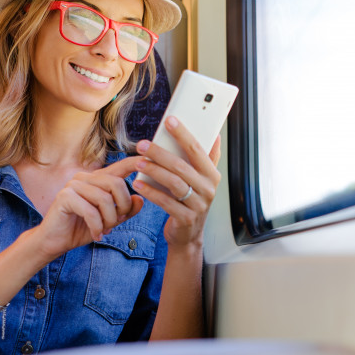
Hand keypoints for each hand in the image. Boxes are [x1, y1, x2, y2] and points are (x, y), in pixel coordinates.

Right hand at [35, 158, 143, 258]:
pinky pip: (91, 211)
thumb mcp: (109, 221)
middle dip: (122, 207)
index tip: (148, 158)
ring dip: (109, 220)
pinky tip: (96, 235)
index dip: (134, 162)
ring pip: (104, 199)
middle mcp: (85, 177)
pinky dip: (97, 226)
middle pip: (116, 184)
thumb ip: (125, 211)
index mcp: (97, 179)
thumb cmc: (82, 228)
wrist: (55, 242)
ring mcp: (73, 185)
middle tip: (116, 223)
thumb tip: (140, 199)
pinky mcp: (65, 197)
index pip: (119, 166)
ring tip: (104, 230)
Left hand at [132, 116, 220, 247]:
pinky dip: (150, 192)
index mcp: (212, 175)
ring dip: (154, 171)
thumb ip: (207, 158)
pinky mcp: (186, 218)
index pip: (198, 149)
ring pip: (173, 182)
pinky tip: (138, 184)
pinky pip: (165, 202)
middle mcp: (208, 189)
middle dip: (160, 153)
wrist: (188, 234)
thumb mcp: (202, 180)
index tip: (170, 120)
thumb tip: (216, 135)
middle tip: (142, 144)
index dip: (183, 134)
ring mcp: (198, 205)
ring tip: (138, 162)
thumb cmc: (191, 201)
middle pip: (182, 166)